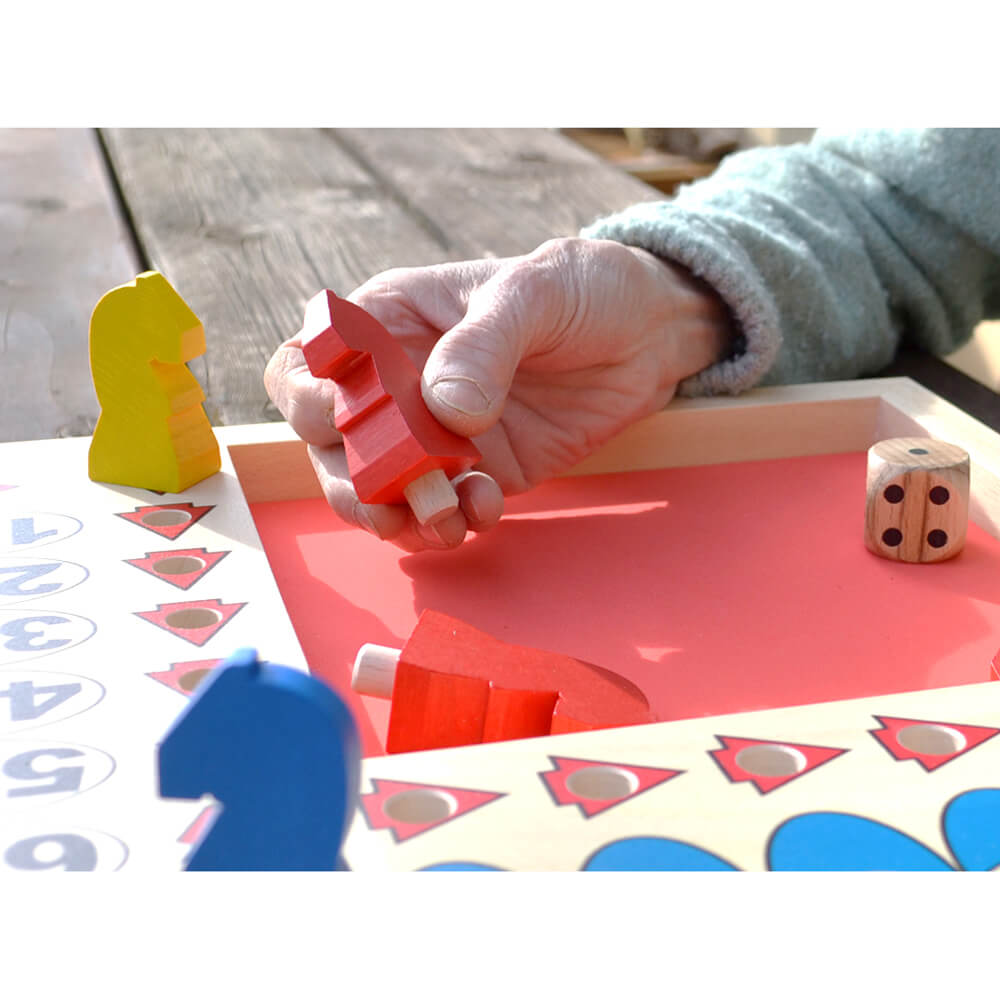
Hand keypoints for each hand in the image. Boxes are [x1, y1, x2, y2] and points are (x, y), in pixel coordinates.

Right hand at [264, 237, 732, 551]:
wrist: (649, 336)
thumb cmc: (582, 289)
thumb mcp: (534, 293)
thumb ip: (485, 345)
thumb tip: (444, 411)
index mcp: (388, 321)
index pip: (307, 361)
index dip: (306, 397)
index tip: (345, 419)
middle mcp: (397, 382)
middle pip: (327, 442)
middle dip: (350, 478)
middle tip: (389, 496)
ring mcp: (432, 434)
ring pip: (375, 489)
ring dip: (395, 515)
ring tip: (444, 517)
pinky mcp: (474, 471)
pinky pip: (439, 511)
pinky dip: (452, 522)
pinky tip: (486, 509)